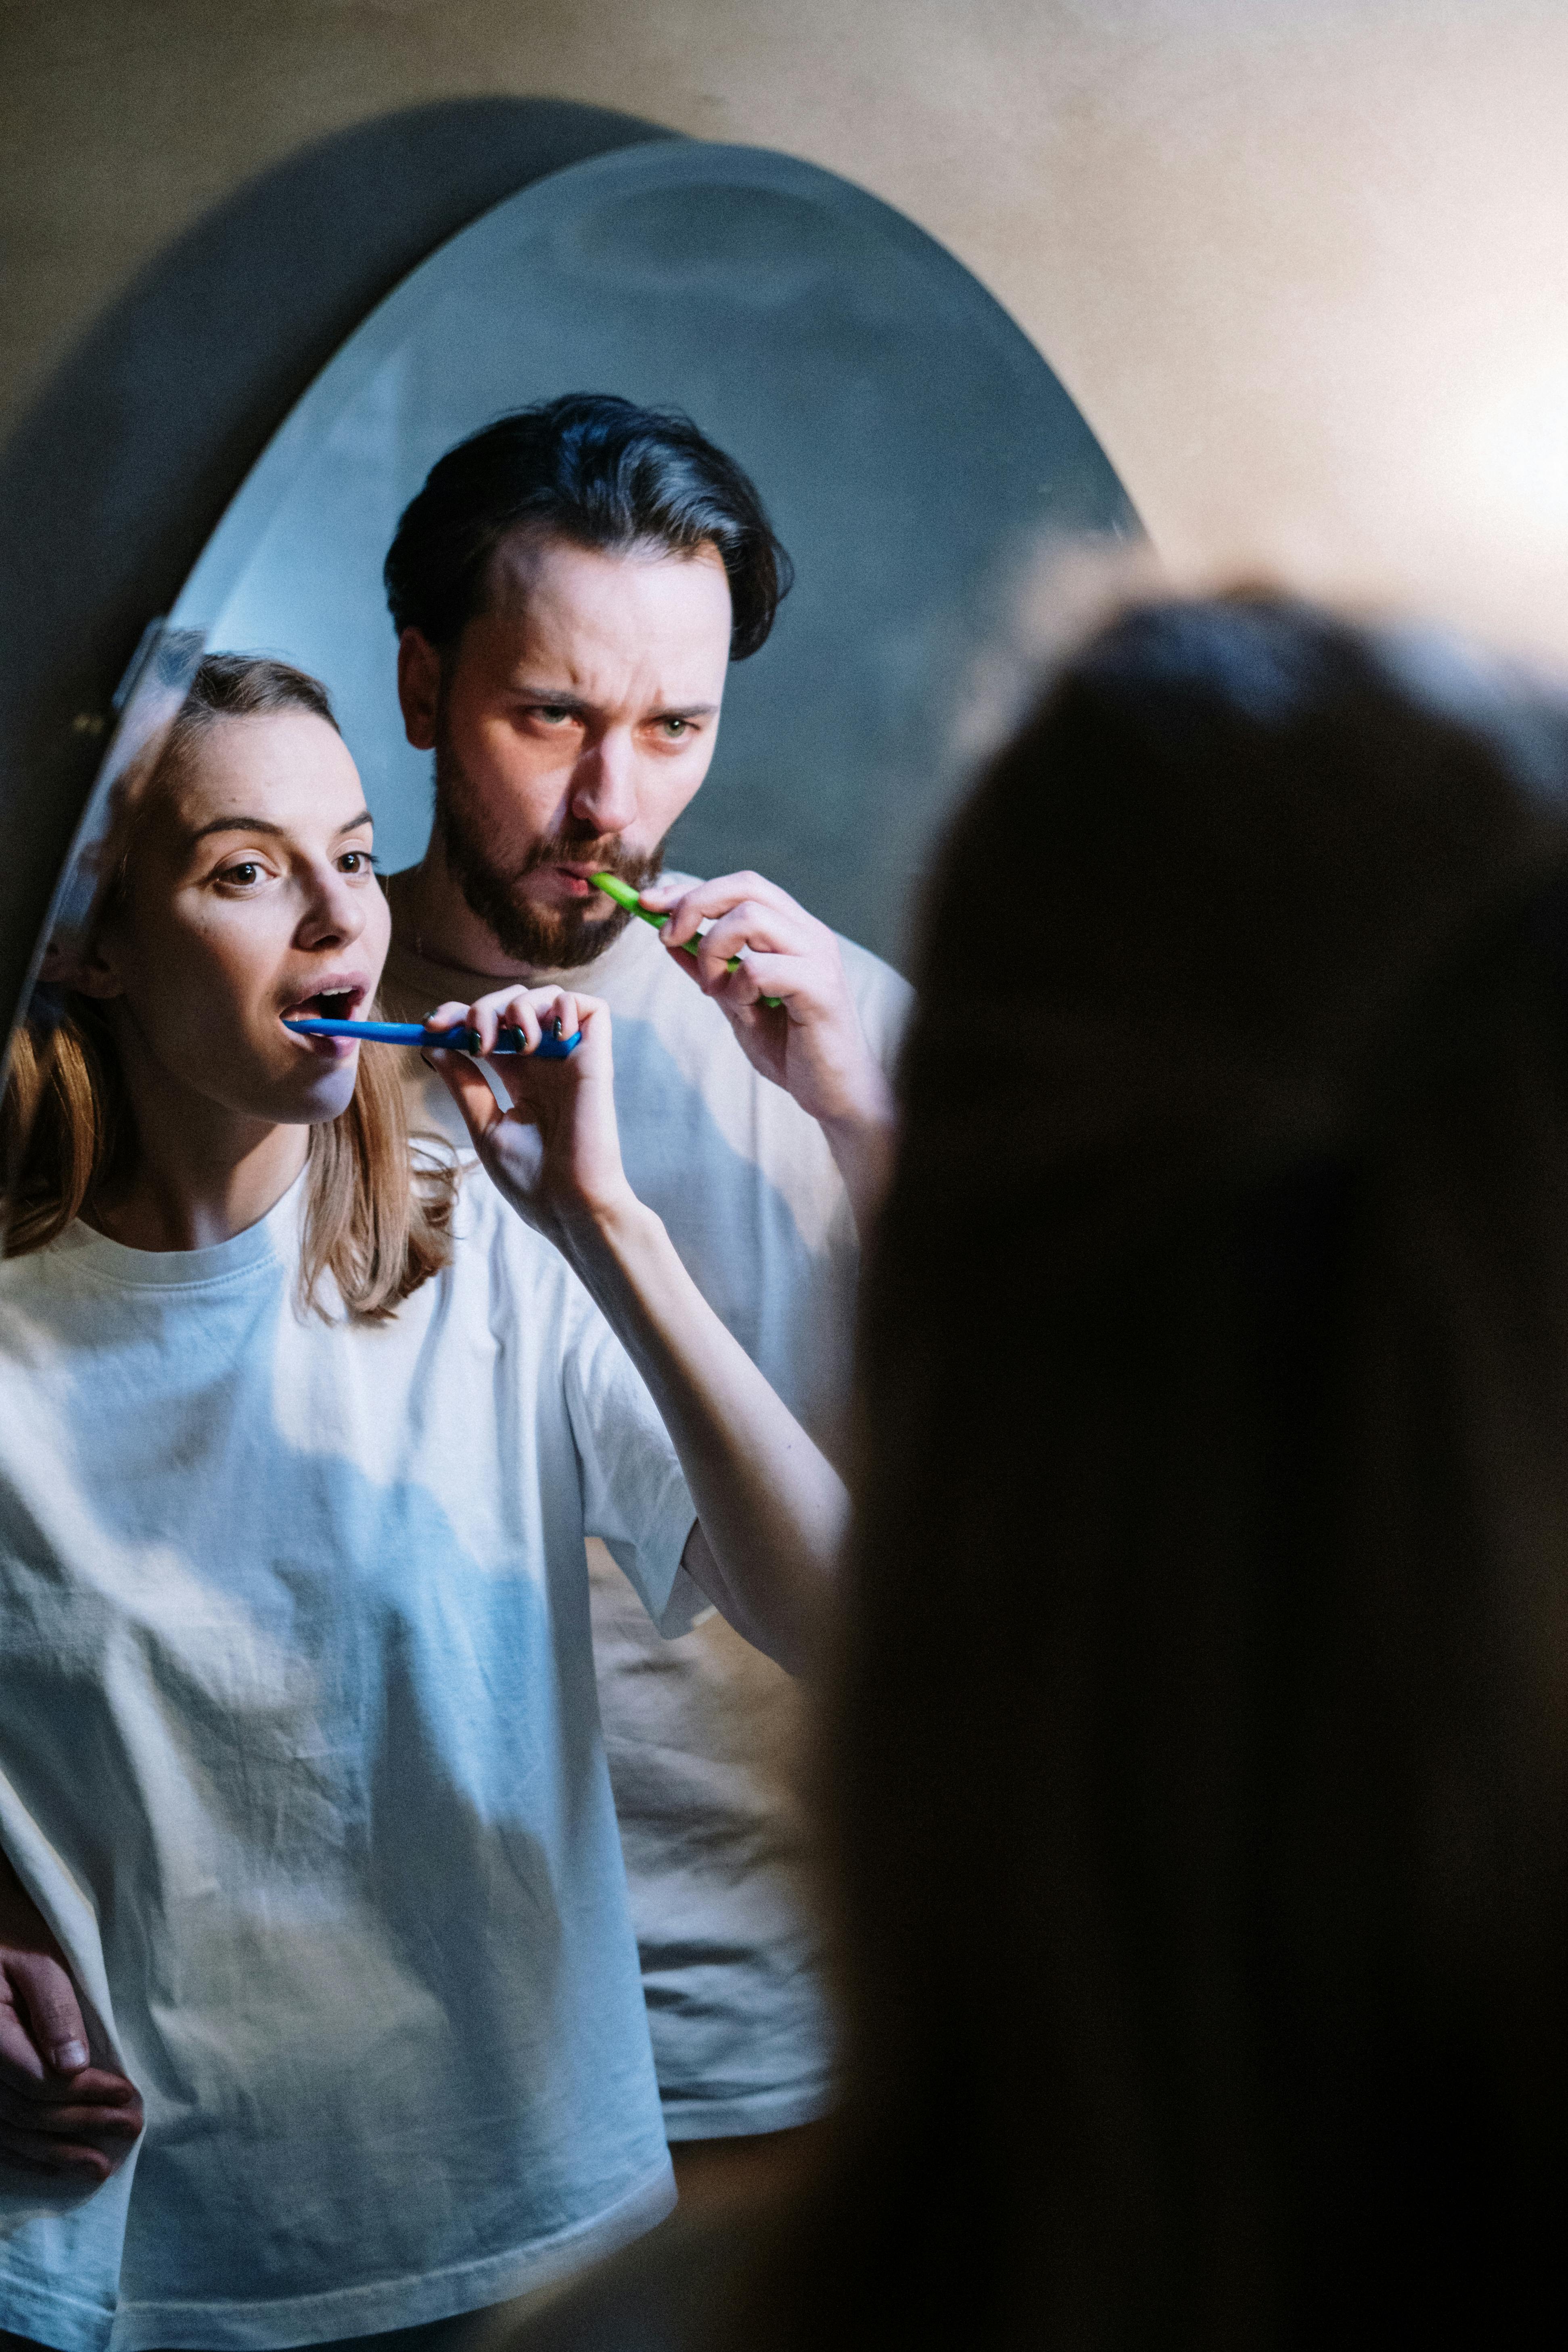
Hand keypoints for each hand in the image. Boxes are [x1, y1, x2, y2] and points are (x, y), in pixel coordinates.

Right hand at [0, 1851, 141, 2181]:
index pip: (39, 2081)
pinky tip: (56, 2167)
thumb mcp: (37, 1960)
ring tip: (102, 2167)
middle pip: (28, 2112)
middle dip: (82, 2124)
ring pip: (8, 2133)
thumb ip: (55, 2009)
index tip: (128, 2094)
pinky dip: (24, 2154)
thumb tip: (75, 2066)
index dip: (86, 2093)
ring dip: (56, 2153)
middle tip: (131, 2128)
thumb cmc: (12, 1940)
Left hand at [421, 986, 632, 1247]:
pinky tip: (548, 1034)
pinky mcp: (596, 1058)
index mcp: (520, 1079)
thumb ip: (464, 1083)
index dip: (458, 1016)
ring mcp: (571, 1058)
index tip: (430, 1027)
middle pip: (511, 1005)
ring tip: (514, 1043)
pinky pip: (591, 1007)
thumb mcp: (485, 1126)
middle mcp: (546, 1063)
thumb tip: (433, 1045)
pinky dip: (564, 1005)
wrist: (569, 1205)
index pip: (488, 1028)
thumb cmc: (531, 1179)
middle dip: (482, 1008)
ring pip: (547, 997)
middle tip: (472, 1040)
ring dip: (518, 1007)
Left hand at [642, 874, 897, 1231]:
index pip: (740, 886)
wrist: (833, 1093)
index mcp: (793, 930)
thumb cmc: (791, 1048)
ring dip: (714, 950)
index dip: (691, 889)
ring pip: (750, 918)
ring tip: (714, 989)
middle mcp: (809, 933)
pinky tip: (745, 1010)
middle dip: (693, 904)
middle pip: (745, 886)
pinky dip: (737, 986)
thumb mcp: (735, 1001)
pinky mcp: (820, 988)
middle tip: (667, 938)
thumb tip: (667, 938)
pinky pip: (761, 968)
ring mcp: (818, 957)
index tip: (648, 904)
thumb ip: (708, 968)